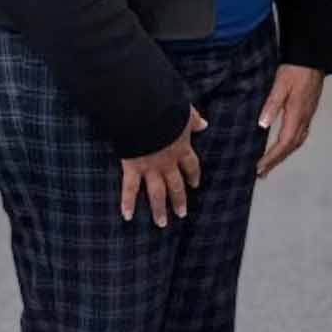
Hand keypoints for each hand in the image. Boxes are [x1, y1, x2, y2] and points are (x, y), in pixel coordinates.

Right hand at [120, 110, 207, 226]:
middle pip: (176, 185)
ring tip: (161, 223)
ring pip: (157, 193)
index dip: (193, 175)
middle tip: (182, 213)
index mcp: (181, 147)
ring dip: (159, 209)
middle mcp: (168, 162)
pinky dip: (127, 203)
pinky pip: (129, 189)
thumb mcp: (184, 111)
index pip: (191, 165)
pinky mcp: (133, 167)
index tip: (195, 183)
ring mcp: (150, 167)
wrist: (145, 112)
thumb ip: (193, 120)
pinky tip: (127, 216)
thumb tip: (204, 124)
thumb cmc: (164, 108)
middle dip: (179, 199)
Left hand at [255, 66, 325, 178]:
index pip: (284, 143)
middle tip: (262, 173)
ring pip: (297, 141)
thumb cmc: (296, 69)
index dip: (272, 157)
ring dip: (284, 155)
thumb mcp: (280, 84)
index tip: (259, 168)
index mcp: (297, 114)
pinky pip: (300, 134)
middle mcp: (304, 118)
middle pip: (291, 146)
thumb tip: (262, 126)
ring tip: (271, 163)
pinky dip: (290, 145)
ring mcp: (308, 115)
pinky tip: (284, 145)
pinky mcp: (308, 111)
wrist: (314, 57)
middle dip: (277, 161)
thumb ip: (271, 105)